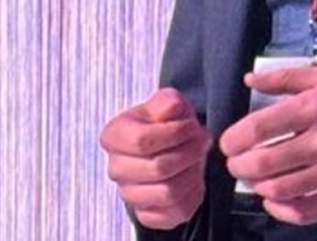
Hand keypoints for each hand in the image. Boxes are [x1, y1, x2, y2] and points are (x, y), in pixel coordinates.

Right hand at [100, 88, 211, 229]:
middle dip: (189, 153)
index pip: (142, 141)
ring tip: (198, 159)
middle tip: (202, 141)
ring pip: (168, 193)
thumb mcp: (166, 102)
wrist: (168, 144)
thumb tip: (171, 108)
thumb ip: (168, 102)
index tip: (193, 126)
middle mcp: (117, 168)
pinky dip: (192, 195)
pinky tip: (194, 178)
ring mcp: (130, 194)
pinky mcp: (147, 214)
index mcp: (114, 137)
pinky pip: (175, 212)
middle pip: (158, 168)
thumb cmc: (166, 122)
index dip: (175, 133)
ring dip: (192, 173)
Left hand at [219, 65, 316, 224]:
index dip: (233, 139)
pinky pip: (304, 212)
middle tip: (235, 164)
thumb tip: (249, 81)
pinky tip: (273, 199)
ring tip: (254, 178)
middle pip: (263, 164)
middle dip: (238, 167)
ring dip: (257, 186)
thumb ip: (286, 77)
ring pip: (279, 190)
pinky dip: (280, 210)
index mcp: (316, 107)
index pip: (259, 129)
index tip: (226, 143)